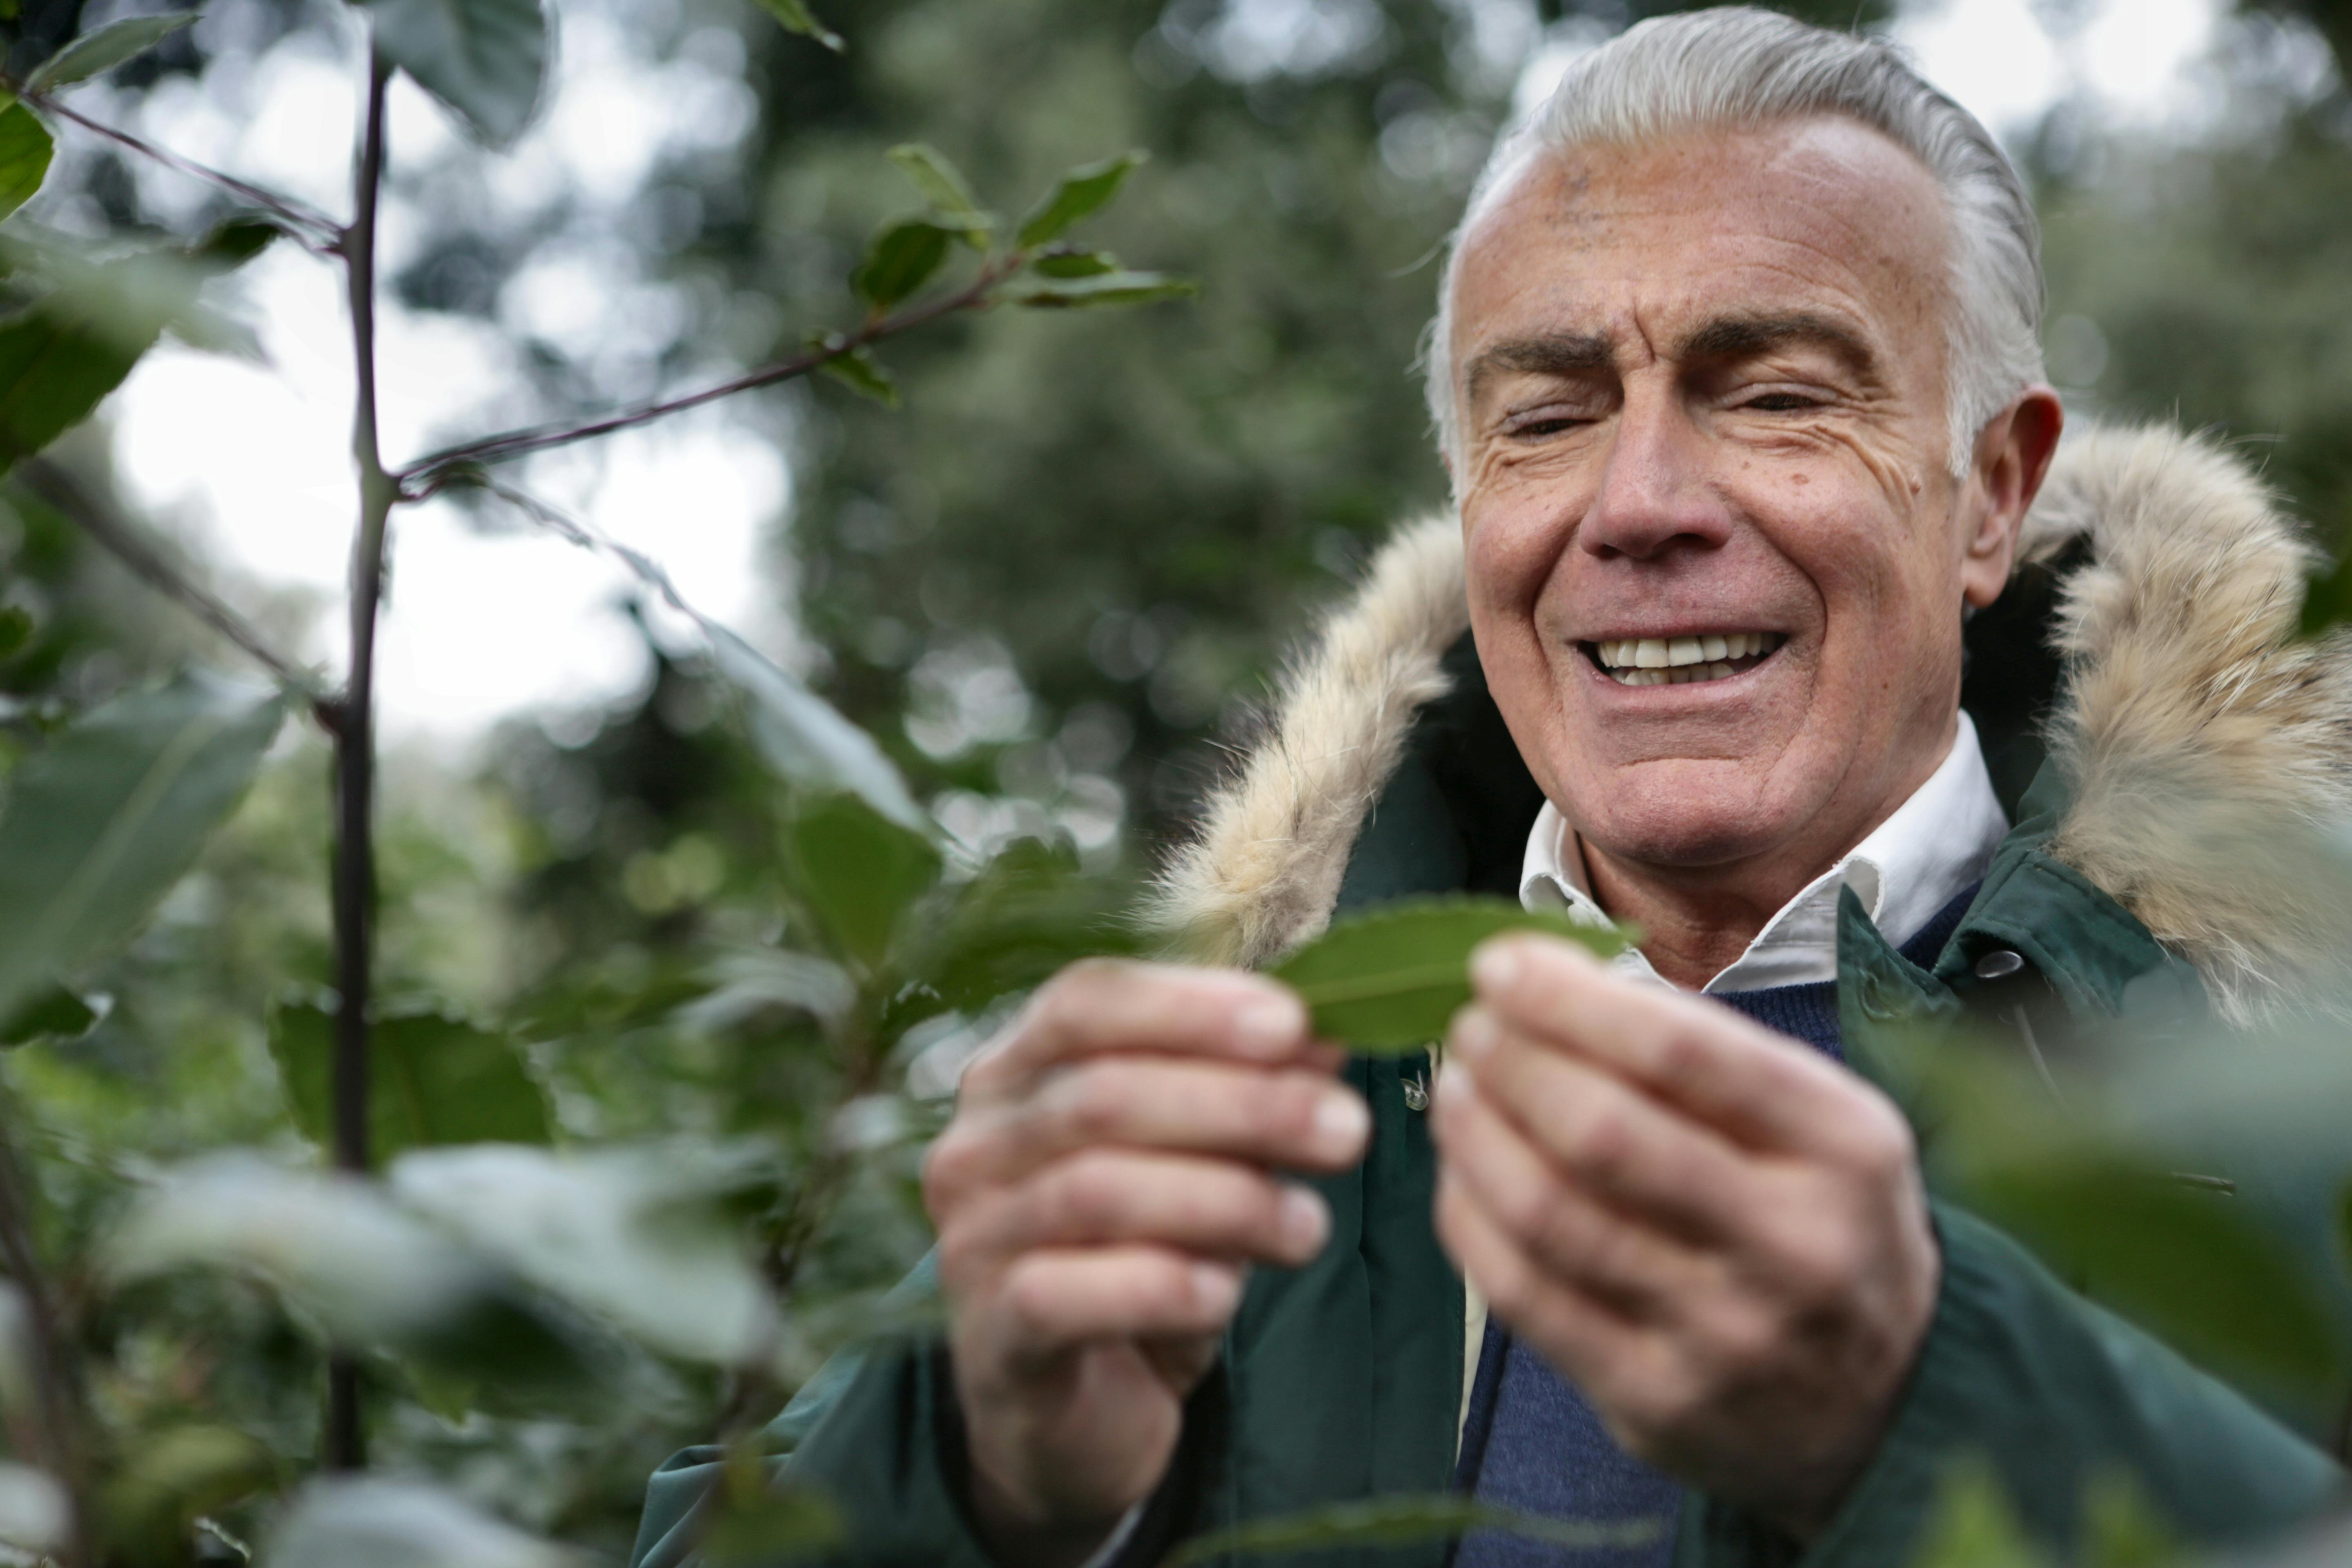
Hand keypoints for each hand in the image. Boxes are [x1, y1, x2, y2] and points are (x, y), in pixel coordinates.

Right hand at [923, 960, 1369, 1565]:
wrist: (1073, 1409)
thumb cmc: (1139, 1253)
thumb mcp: (1202, 1162)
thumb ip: (1249, 1094)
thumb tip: (1328, 1035)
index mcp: (1015, 1073)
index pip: (1087, 1001)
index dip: (1191, 1007)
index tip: (1295, 1025)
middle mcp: (977, 1145)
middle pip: (1103, 1094)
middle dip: (1239, 1105)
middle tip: (1346, 1130)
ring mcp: (972, 1241)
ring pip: (1094, 1190)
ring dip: (1222, 1200)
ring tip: (1310, 1226)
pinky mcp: (990, 1339)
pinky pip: (1064, 1296)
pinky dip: (1156, 1286)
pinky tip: (1224, 1293)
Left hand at [1431, 936, 1938, 1538]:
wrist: (1887, 1404)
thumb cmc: (1825, 1221)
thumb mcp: (1822, 1124)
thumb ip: (1708, 1056)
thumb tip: (1555, 986)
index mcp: (1844, 1148)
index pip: (1682, 1050)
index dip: (1569, 999)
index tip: (1500, 963)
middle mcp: (1794, 1245)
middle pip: (1603, 1134)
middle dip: (1513, 1062)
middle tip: (1469, 1025)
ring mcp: (1723, 1335)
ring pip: (1549, 1215)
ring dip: (1476, 1134)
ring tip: (1454, 1085)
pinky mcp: (1654, 1402)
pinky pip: (1524, 1296)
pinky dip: (1471, 1218)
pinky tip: (1461, 1171)